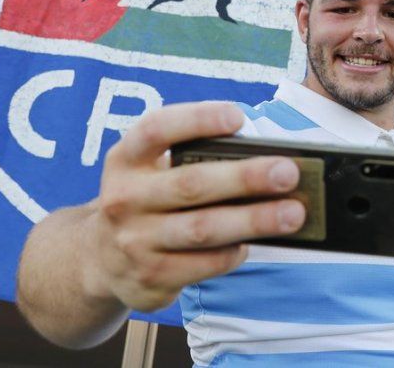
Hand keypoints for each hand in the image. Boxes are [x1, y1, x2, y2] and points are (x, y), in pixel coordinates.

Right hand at [80, 102, 303, 311]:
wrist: (100, 258)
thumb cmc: (149, 198)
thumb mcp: (152, 170)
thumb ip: (194, 160)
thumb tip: (266, 160)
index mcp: (125, 159)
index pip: (156, 130)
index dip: (197, 120)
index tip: (238, 116)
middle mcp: (123, 199)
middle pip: (191, 185)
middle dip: (245, 178)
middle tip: (288, 172)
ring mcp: (133, 243)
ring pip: (202, 229)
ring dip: (254, 221)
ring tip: (293, 213)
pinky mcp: (149, 278)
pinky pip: (202, 265)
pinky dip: (233, 253)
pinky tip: (254, 243)